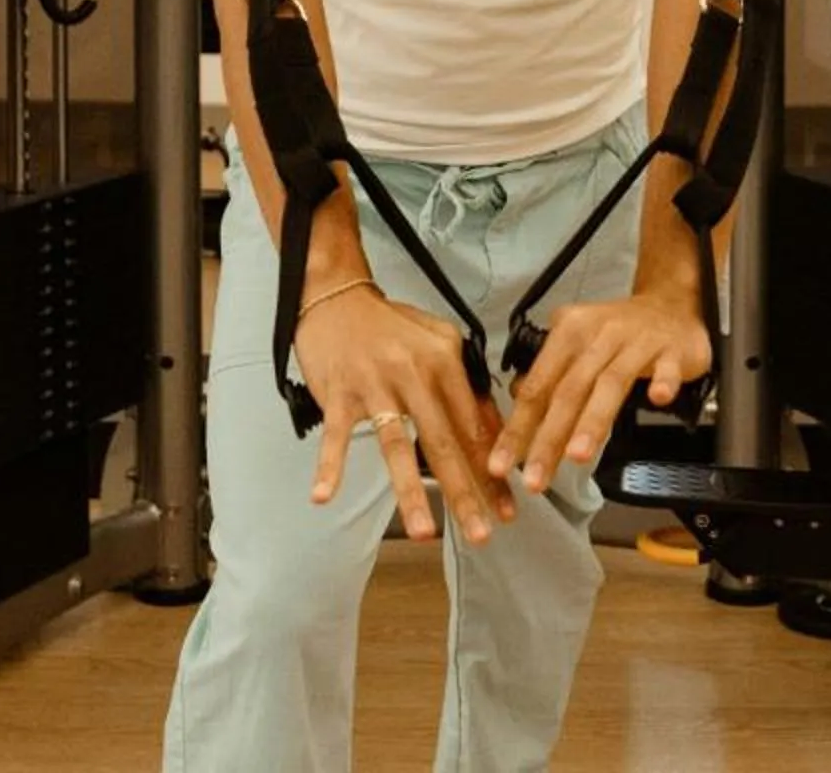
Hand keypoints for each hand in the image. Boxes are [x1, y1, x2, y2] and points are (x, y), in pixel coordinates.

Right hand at [292, 285, 514, 543]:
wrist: (338, 297)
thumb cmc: (390, 325)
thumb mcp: (439, 341)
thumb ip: (466, 384)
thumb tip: (493, 430)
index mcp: (444, 361)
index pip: (474, 425)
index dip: (492, 470)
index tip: (506, 507)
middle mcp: (413, 373)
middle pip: (443, 442)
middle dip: (464, 492)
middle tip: (481, 533)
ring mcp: (374, 384)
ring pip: (396, 445)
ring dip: (410, 492)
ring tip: (425, 531)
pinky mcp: (339, 392)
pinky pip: (337, 435)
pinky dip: (330, 465)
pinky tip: (324, 495)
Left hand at [489, 285, 710, 494]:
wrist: (669, 305)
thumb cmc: (618, 332)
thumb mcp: (578, 344)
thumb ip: (552, 376)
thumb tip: (519, 405)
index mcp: (569, 333)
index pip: (538, 386)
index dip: (517, 427)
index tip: (501, 464)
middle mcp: (599, 336)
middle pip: (569, 390)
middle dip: (549, 437)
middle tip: (534, 478)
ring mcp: (637, 342)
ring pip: (611, 383)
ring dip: (592, 420)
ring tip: (577, 455)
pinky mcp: (673, 350)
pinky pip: (667, 368)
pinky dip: (662, 382)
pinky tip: (658, 398)